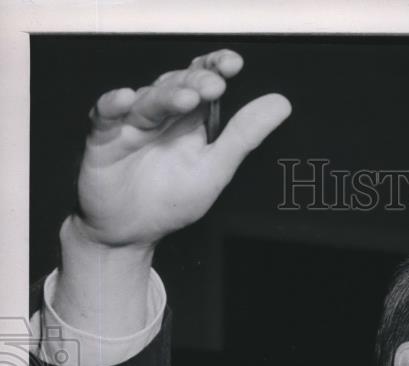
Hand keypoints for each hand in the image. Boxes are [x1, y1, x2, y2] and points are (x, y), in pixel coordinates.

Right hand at [75, 49, 290, 247]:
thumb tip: (280, 104)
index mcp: (189, 120)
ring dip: (165, 95)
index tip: (233, 65)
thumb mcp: (214, 169)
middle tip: (214, 86)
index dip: (215, 68)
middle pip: (176, 85)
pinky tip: (126, 100)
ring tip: (187, 98)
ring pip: (147, 99)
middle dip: (194, 82)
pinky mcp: (103, 138)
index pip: (202, 82)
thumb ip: (243, 137)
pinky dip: (113, 105)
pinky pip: (104, 115)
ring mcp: (131, 124)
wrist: (130, 233)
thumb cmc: (171, 201)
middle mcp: (160, 115)